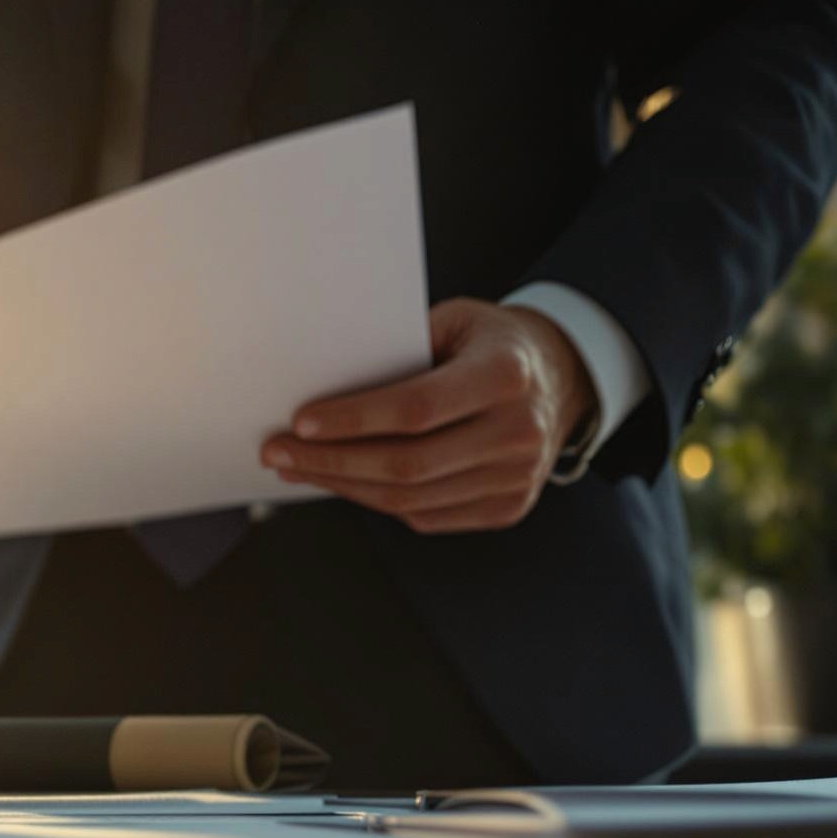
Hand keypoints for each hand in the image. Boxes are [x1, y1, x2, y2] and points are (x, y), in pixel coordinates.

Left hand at [261, 297, 596, 533]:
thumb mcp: (454, 322)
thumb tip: (321, 389)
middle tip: (277, 453)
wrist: (559, 378)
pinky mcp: (506, 507)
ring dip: (344, 486)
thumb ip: (401, 351)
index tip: (299, 423)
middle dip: (332, 462)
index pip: (417, 408)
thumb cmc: (489, 343)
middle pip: (408, 464)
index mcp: (507, 374)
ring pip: (411, 498)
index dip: (354, 419)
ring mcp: (517, 477)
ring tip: (297, 469)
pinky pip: (426, 515)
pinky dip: (376, 500)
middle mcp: (520, 431)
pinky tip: (341, 481)